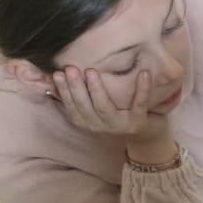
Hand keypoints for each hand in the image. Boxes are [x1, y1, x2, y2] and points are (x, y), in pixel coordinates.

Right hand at [52, 66, 170, 150]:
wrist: (145, 134)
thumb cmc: (116, 113)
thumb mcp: (96, 107)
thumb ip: (80, 94)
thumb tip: (59, 74)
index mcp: (86, 121)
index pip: (71, 105)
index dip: (63, 90)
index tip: (57, 74)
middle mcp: (99, 125)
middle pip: (84, 106)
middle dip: (75, 87)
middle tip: (70, 68)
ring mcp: (119, 125)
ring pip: (104, 107)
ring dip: (96, 89)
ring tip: (90, 71)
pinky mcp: (138, 123)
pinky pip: (139, 104)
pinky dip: (142, 89)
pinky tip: (144, 73)